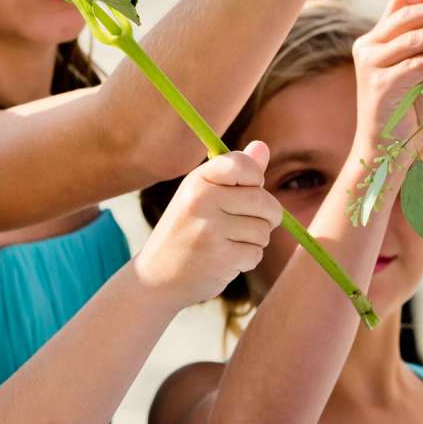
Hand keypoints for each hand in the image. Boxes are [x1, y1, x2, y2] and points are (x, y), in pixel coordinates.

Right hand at [134, 144, 282, 305]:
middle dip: (266, 216)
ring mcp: (210, 229)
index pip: (242, 164)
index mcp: (198, 180)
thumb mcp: (202, 196)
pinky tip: (224, 260)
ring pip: (263, 230)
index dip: (256, 178)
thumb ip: (236, 173)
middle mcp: (202, 200)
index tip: (249, 190)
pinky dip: (246, 260)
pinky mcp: (220, 257)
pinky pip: (256, 253)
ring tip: (228, 244)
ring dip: (254, 241)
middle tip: (248, 224)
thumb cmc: (185, 232)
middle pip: (263, 201)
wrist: (156, 277)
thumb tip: (263, 146)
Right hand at [352, 0, 422, 148]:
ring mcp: (371, 65)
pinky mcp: (380, 85)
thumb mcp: (421, 69)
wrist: (386, 148)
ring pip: (413, 38)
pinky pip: (416, 64)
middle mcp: (368, 46)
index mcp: (376, 38)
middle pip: (407, 15)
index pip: (399, 0)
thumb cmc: (408, 109)